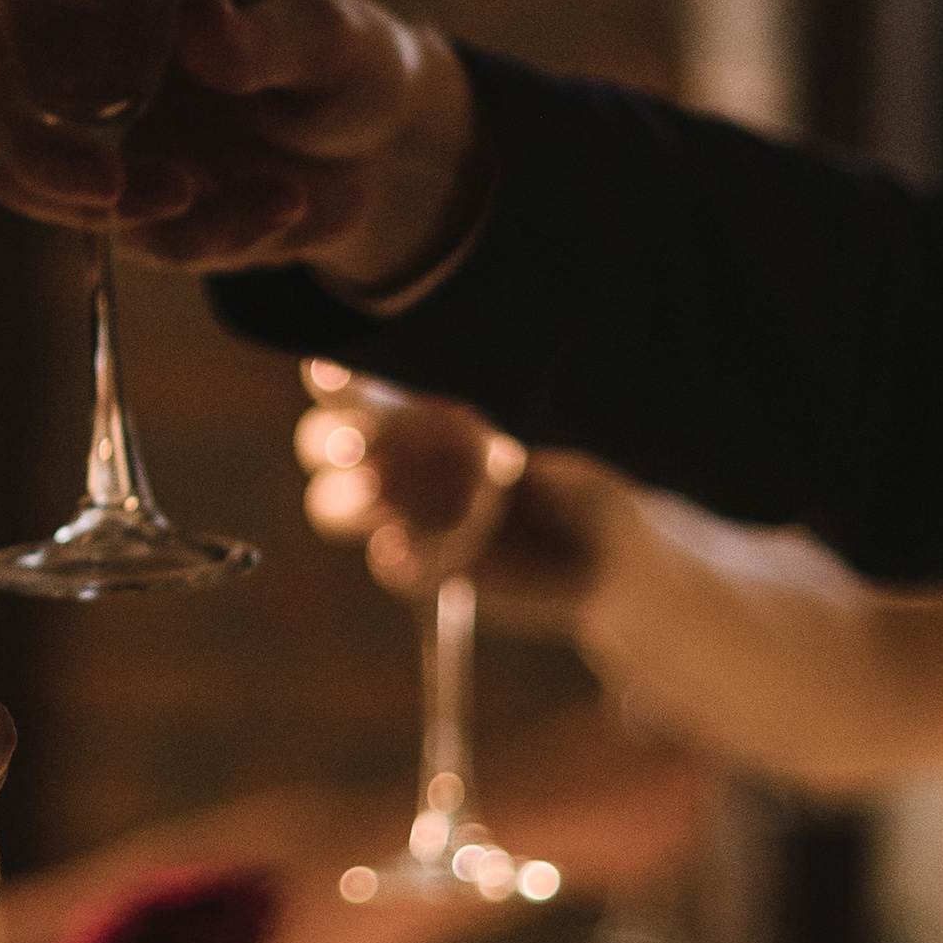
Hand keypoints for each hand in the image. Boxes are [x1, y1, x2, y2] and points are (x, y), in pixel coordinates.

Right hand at [0, 0, 487, 288]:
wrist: (384, 154)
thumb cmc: (344, 56)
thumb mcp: (327, 33)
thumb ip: (264, 33)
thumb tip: (200, 22)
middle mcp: (85, 60)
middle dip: (42, 156)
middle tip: (114, 186)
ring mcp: (100, 141)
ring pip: (36, 188)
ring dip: (119, 212)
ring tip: (224, 203)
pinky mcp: (132, 210)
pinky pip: (134, 240)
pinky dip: (210, 237)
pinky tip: (281, 206)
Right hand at [294, 380, 634, 639]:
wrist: (620, 547)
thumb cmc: (594, 460)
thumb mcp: (549, 420)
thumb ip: (498, 409)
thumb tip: (454, 404)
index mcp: (424, 403)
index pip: (358, 383)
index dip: (335, 379)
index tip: (332, 374)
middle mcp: (404, 455)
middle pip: (322, 441)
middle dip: (329, 441)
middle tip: (355, 449)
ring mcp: (408, 514)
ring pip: (334, 505)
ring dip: (346, 501)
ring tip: (377, 497)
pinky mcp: (426, 568)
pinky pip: (389, 564)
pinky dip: (394, 560)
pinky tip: (410, 551)